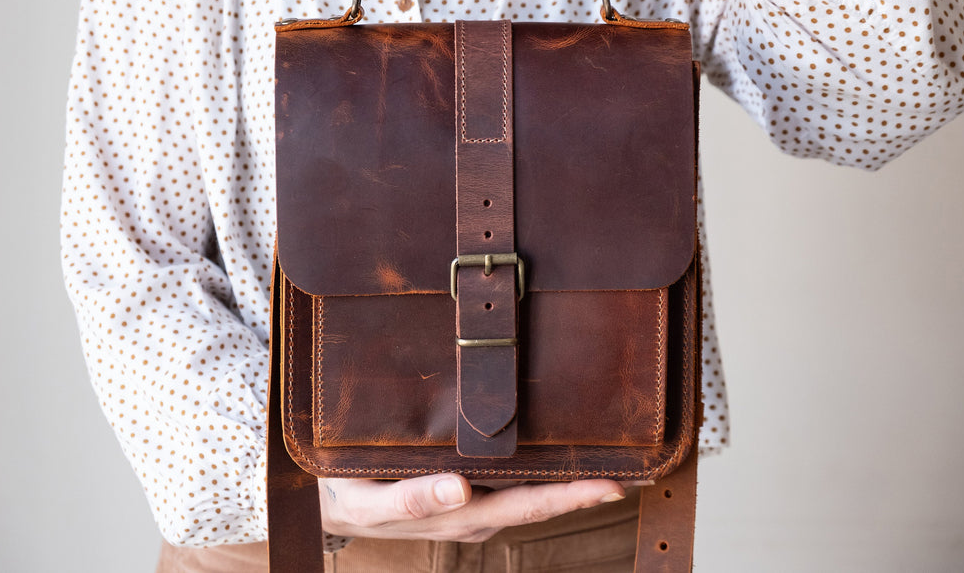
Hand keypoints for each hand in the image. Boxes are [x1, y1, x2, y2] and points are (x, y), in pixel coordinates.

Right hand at [319, 473, 625, 541]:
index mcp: (459, 513)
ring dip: (567, 478)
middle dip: (585, 487)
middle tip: (631, 469)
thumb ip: (410, 498)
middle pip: (540, 498)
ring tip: (609, 457)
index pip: (525, 504)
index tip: (610, 485)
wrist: (332, 499)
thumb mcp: (369, 498)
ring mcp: (473, 500)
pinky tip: (558, 451)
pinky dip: (540, 468)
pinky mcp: (466, 487)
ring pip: (529, 489)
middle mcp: (475, 509)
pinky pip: (510, 479)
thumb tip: (459, 488)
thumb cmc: (350, 494)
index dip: (569, 495)